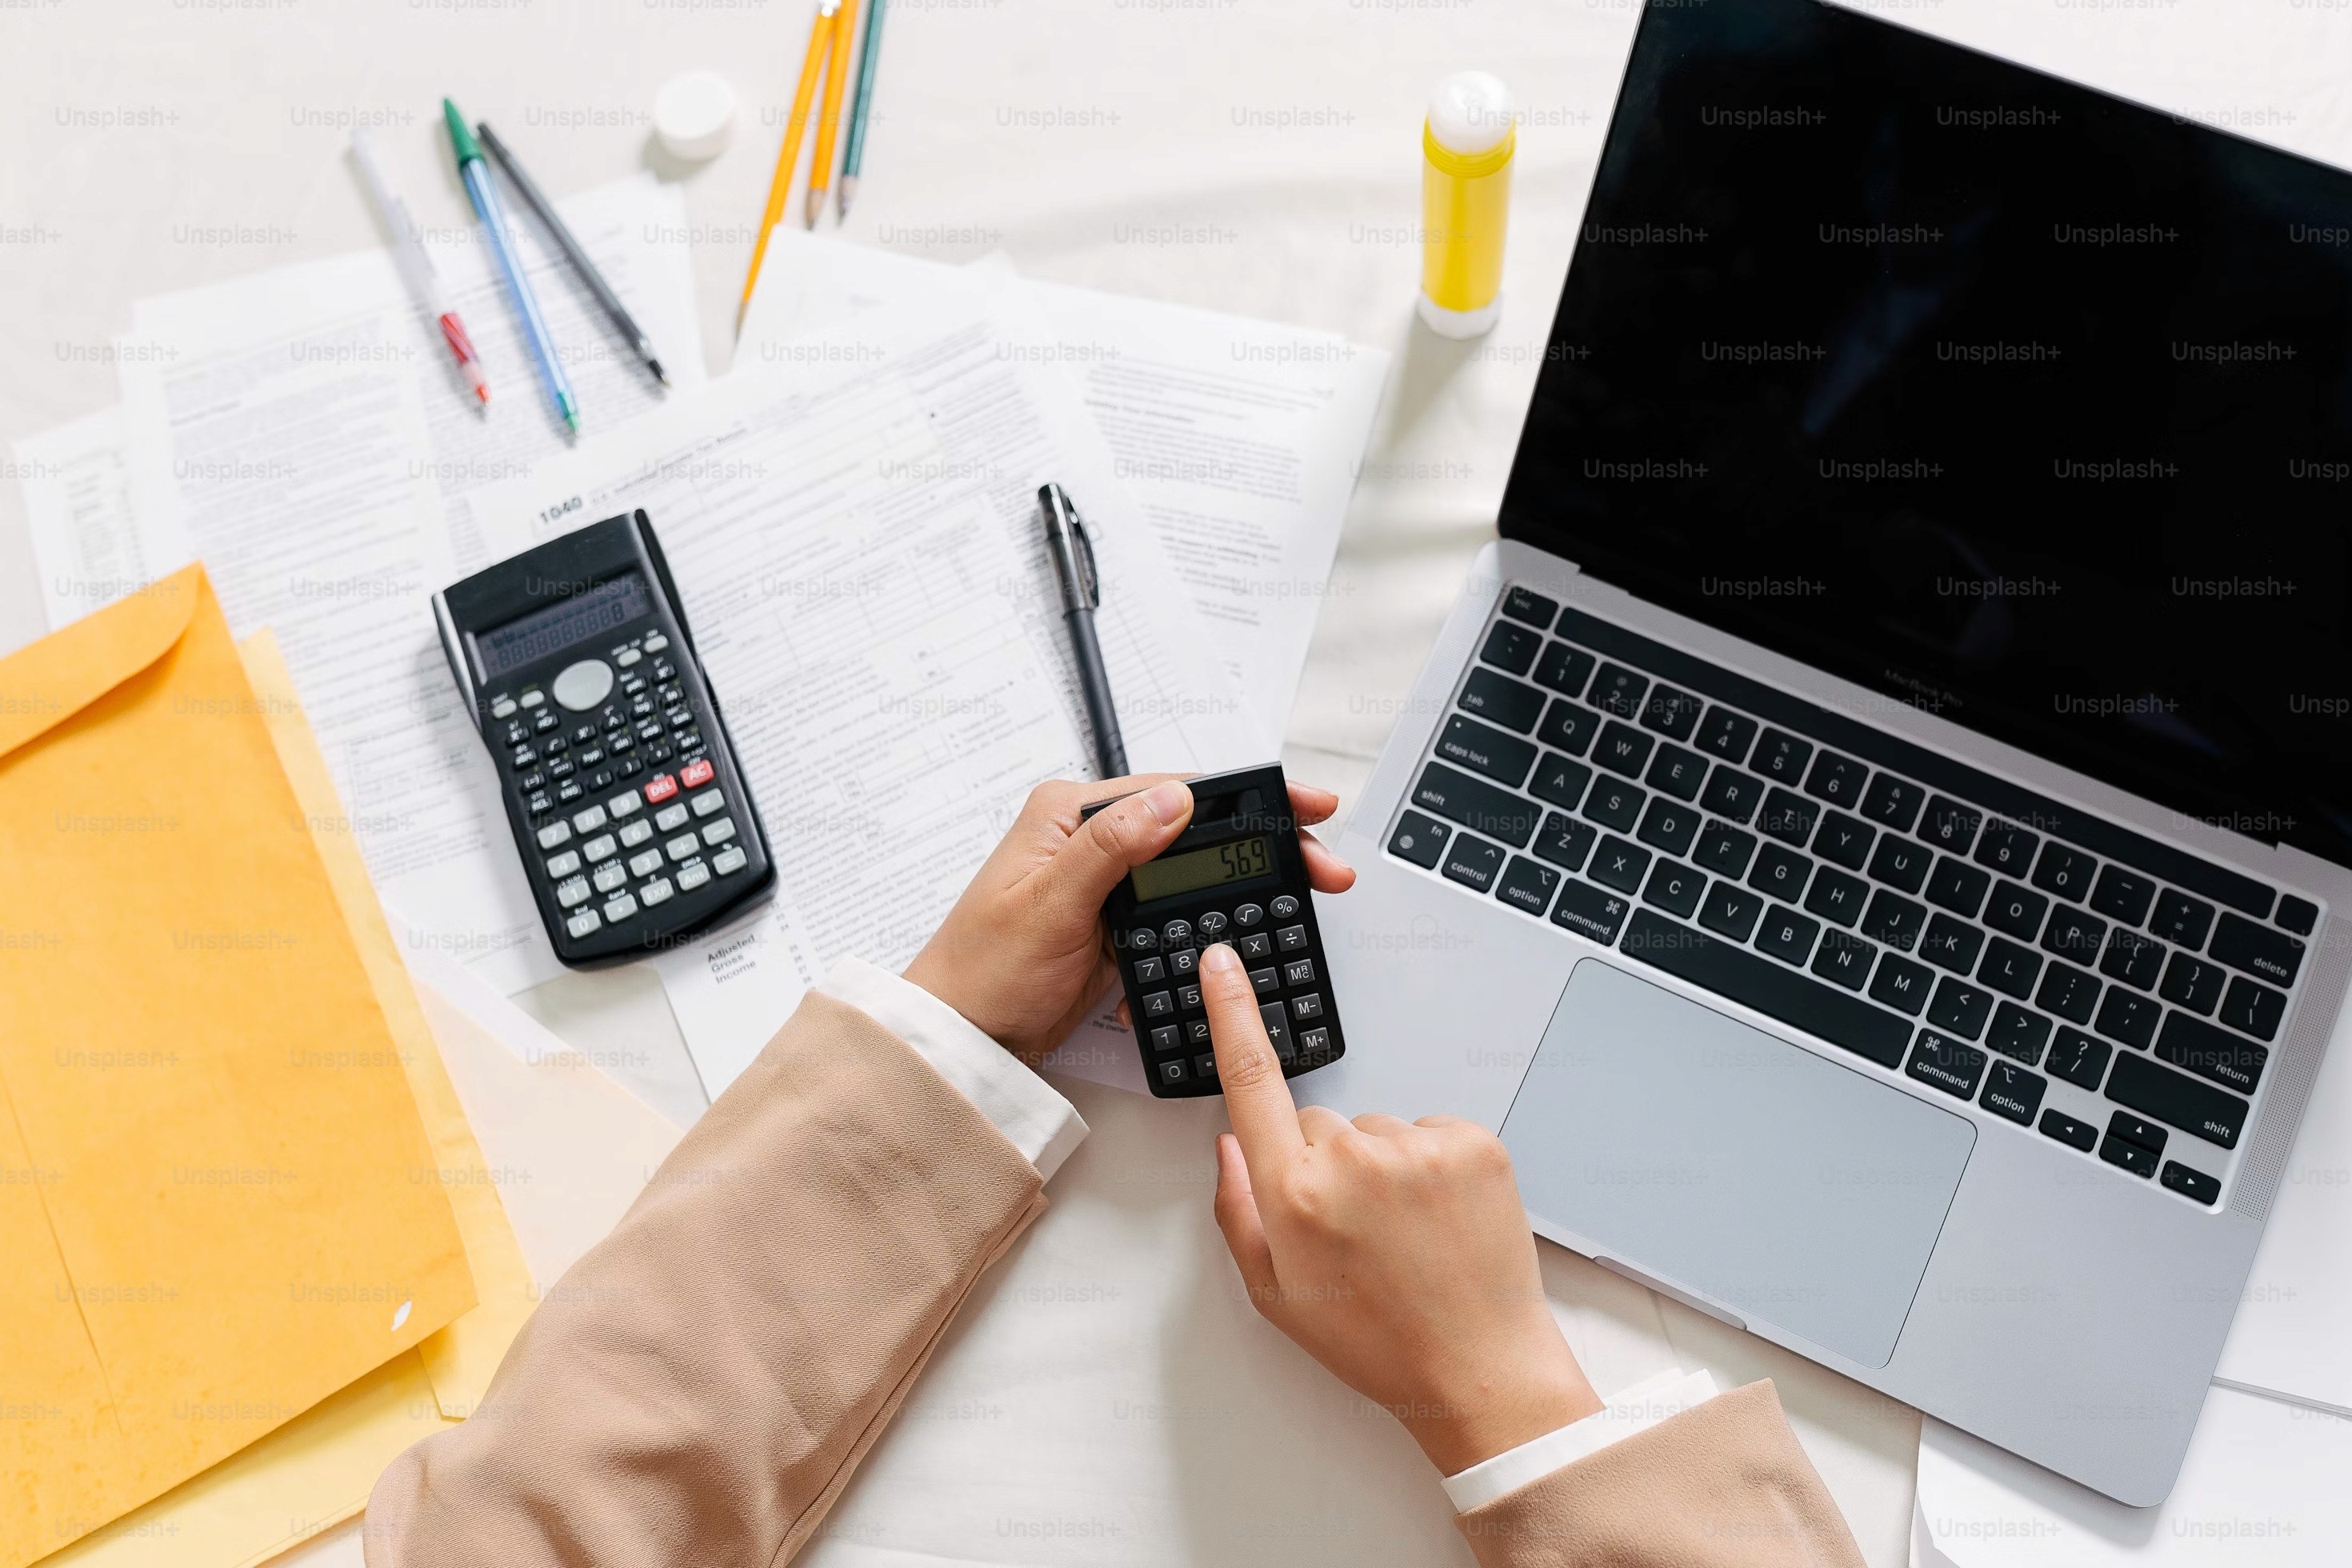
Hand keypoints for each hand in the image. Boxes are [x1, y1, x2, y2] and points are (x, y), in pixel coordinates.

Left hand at [903, 775, 1355, 1061]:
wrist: (965, 1042)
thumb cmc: (984, 972)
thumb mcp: (1050, 904)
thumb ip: (1111, 847)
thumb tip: (1171, 799)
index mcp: (1068, 814)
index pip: (1175, 790)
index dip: (1247, 798)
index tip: (1304, 806)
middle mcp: (1089, 838)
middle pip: (1196, 826)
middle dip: (1264, 840)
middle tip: (1323, 861)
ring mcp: (1105, 882)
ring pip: (1196, 868)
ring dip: (1249, 880)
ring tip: (1304, 891)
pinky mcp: (1116, 924)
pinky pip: (1180, 910)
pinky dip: (1217, 917)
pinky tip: (1250, 928)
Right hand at [1202, 944, 1602, 1474]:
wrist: (1479, 1368)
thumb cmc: (1376, 1340)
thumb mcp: (1275, 1295)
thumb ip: (1238, 1211)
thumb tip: (1229, 1142)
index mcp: (1294, 1195)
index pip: (1251, 1079)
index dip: (1232, 1012)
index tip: (1222, 961)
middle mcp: (1352, 1159)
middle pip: (1318, 1122)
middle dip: (1326, 1162)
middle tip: (1358, 1232)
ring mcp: (1418, 1147)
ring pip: (1376, 1130)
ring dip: (1384, 1169)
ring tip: (1407, 1236)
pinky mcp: (1473, 1143)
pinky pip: (1430, 1131)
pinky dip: (1432, 1167)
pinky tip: (1439, 1221)